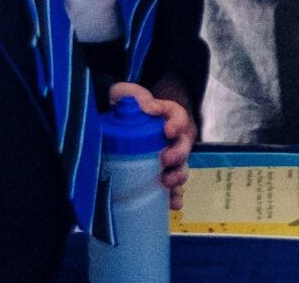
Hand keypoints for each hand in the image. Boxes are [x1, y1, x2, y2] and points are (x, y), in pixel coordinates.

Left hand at [109, 82, 195, 208]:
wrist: (113, 123)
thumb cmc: (122, 106)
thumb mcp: (124, 93)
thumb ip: (133, 94)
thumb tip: (146, 106)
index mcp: (166, 116)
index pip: (179, 116)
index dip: (177, 123)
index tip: (167, 130)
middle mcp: (172, 138)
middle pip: (185, 144)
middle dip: (178, 153)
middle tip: (165, 159)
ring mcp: (168, 157)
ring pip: (182, 166)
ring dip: (178, 175)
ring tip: (167, 182)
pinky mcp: (161, 174)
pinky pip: (173, 187)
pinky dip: (174, 196)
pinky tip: (172, 204)